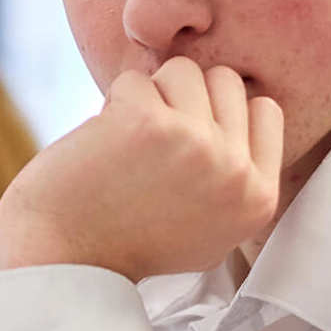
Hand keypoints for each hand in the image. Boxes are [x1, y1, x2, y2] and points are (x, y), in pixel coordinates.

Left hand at [0, 59, 282, 281]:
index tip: (186, 136)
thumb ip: (235, 181)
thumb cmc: (128, 243)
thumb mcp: (210, 231)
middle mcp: (236, 173)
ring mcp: (197, 145)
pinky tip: (103, 141)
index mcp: (258, 198)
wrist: (66, 260)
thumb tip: (248, 108)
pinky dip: (113, 102)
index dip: (220, 110)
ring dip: (148, 94)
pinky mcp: (148, 123)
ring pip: (183, 71)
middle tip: (152, 136)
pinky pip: (135, 79)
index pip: (263, 109)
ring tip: (127, 138)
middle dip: (184, 96)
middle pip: (225, 81)